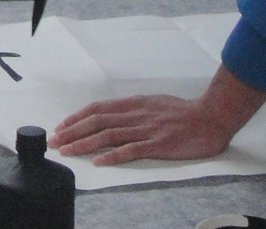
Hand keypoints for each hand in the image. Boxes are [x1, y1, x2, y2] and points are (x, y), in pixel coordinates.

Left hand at [51, 67, 265, 164]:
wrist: (211, 117)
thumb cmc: (185, 112)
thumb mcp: (154, 103)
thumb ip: (135, 109)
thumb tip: (115, 115)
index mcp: (135, 104)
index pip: (98, 109)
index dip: (77, 118)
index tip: (61, 126)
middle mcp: (136, 114)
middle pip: (97, 122)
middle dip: (72, 131)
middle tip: (55, 140)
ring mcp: (146, 129)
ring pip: (108, 135)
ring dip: (84, 143)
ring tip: (67, 150)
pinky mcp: (158, 145)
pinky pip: (131, 150)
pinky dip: (113, 156)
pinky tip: (99, 161)